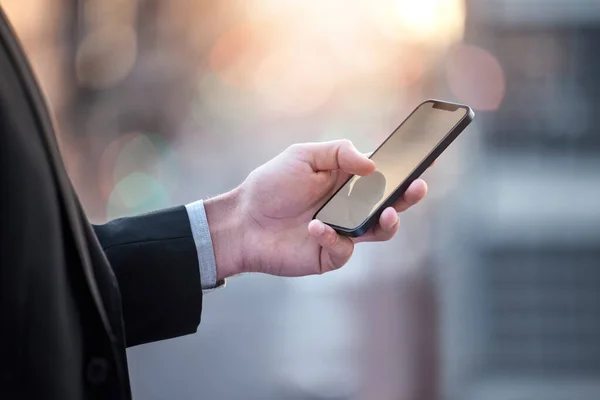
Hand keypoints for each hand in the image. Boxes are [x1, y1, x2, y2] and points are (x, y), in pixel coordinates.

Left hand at [204, 140, 427, 278]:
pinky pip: (345, 250)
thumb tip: (373, 165)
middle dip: (409, 197)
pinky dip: (334, 238)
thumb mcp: (303, 156)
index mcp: (347, 181)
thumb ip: (339, 153)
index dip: (406, 170)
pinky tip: (316, 227)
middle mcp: (351, 207)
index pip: (384, 175)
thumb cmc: (271, 185)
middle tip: (417, 187)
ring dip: (388, 222)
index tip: (426, 160)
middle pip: (391, 204)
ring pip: (380, 231)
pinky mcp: (329, 255)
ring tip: (388, 213)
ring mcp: (343, 232)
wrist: (242, 220)